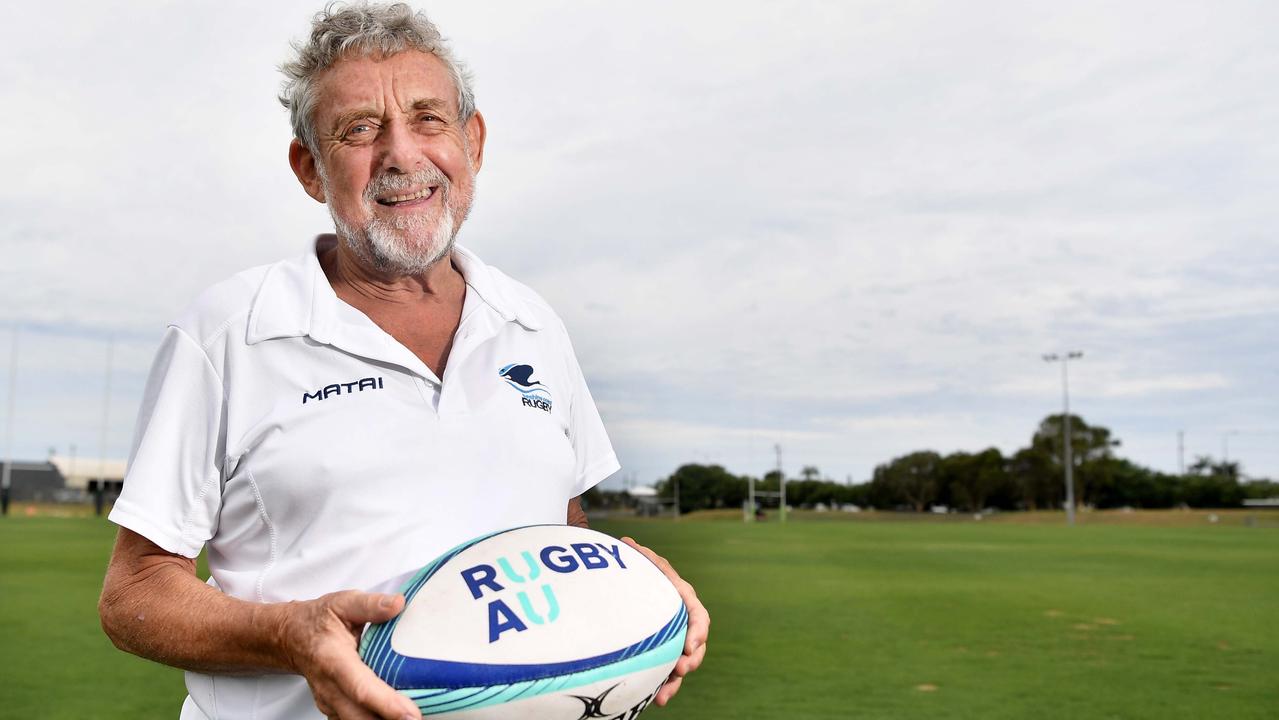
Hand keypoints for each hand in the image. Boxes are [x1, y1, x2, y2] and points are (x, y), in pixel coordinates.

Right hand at [276, 591, 421, 719]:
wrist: (292, 636)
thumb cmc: (319, 619)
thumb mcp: (344, 603)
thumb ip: (371, 605)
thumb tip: (398, 604)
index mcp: (333, 659)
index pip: (361, 688)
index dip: (386, 703)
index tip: (411, 713)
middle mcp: (329, 687)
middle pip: (360, 716)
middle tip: (420, 719)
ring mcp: (329, 702)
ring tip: (411, 717)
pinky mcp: (334, 709)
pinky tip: (394, 715)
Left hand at [621, 537, 708, 705]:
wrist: (627, 586)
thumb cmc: (638, 573)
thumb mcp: (640, 563)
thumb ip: (638, 557)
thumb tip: (626, 543)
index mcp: (682, 600)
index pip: (699, 616)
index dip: (697, 631)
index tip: (689, 645)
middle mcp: (682, 622)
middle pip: (696, 645)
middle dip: (691, 660)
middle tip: (681, 669)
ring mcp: (673, 639)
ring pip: (683, 663)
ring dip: (676, 680)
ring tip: (663, 695)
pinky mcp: (661, 653)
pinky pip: (668, 672)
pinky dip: (664, 686)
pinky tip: (655, 699)